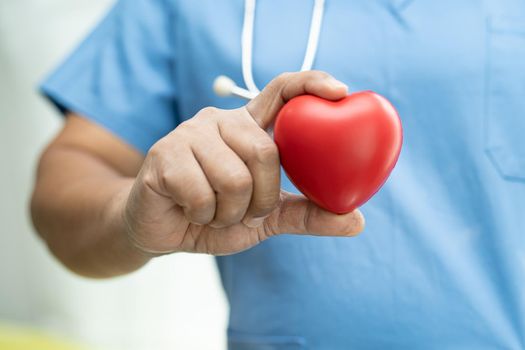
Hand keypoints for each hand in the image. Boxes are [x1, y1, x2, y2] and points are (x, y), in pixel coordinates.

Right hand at [123, 71, 364, 255]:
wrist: (161, 231)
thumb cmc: (214, 215)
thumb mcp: (267, 219)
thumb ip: (306, 215)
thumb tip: (357, 221)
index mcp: (248, 128)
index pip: (281, 91)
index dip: (311, 84)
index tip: (340, 92)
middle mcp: (220, 120)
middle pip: (264, 152)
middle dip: (261, 198)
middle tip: (245, 212)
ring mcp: (189, 133)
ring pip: (234, 178)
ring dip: (229, 212)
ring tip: (213, 211)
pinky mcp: (163, 154)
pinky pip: (201, 194)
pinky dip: (203, 215)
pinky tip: (189, 210)